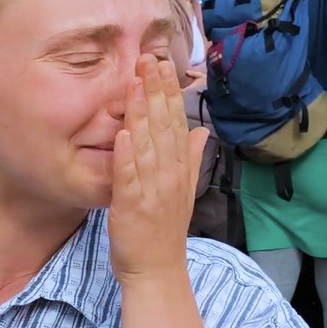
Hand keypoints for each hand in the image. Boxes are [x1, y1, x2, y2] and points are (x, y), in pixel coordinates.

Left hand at [109, 54, 208, 283]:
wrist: (158, 270)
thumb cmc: (165, 230)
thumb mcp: (184, 190)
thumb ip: (192, 158)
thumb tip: (202, 130)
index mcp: (180, 167)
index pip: (176, 121)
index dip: (170, 91)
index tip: (163, 64)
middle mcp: (170, 174)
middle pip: (164, 125)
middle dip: (156, 90)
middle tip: (148, 58)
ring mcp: (152, 188)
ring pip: (148, 144)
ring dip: (141, 112)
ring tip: (135, 82)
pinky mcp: (132, 205)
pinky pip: (129, 176)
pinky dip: (128, 155)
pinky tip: (123, 133)